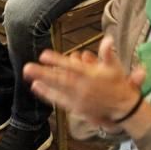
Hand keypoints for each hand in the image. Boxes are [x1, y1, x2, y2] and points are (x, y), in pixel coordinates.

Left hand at [24, 36, 147, 129]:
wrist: (123, 109)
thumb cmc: (118, 85)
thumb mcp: (115, 67)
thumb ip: (108, 53)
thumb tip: (108, 40)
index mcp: (91, 76)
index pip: (71, 67)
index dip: (57, 60)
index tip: (43, 55)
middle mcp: (83, 88)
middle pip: (59, 80)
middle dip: (43, 73)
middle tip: (27, 68)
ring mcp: (78, 99)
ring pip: (57, 90)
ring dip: (43, 84)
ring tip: (29, 78)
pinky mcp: (76, 108)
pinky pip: (59, 100)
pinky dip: (47, 94)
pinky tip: (37, 88)